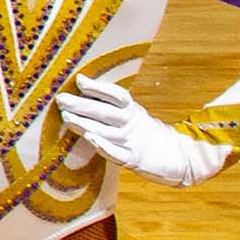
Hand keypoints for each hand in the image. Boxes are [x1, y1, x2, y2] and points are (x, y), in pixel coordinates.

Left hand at [54, 69, 228, 187]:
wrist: (178, 156)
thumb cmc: (144, 132)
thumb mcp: (131, 114)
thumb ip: (109, 103)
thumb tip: (80, 81)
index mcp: (132, 109)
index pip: (115, 95)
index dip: (98, 87)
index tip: (79, 80)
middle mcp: (131, 123)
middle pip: (106, 112)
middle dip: (82, 105)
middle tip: (61, 99)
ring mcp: (132, 141)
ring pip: (106, 131)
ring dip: (86, 124)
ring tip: (67, 117)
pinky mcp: (133, 159)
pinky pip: (116, 153)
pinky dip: (103, 146)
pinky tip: (90, 139)